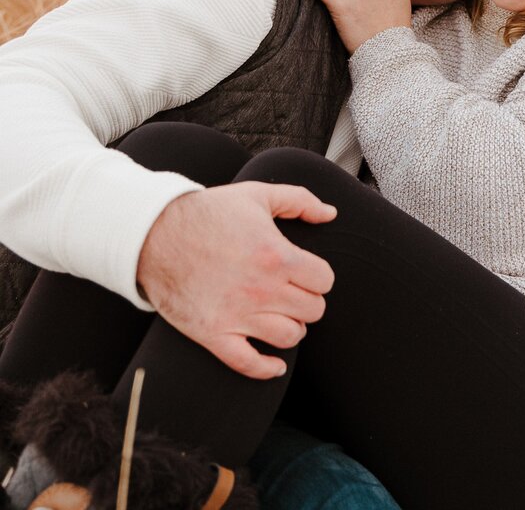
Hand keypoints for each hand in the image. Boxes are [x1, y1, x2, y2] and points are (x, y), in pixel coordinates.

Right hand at [137, 182, 336, 378]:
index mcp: (276, 255)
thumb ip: (300, 200)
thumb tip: (330, 213)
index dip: (319, 276)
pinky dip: (267, 368)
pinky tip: (275, 363)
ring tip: (283, 315)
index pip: (324, 280)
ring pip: (290, 337)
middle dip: (308, 300)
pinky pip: (249, 364)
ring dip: (292, 327)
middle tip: (295, 291)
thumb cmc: (209, 212)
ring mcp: (237, 315)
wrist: (155, 233)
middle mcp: (262, 289)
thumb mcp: (258, 195)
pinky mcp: (213, 334)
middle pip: (312, 310)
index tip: (308, 272)